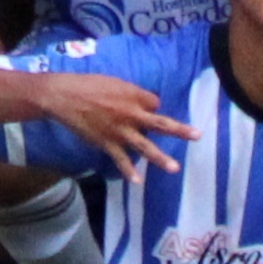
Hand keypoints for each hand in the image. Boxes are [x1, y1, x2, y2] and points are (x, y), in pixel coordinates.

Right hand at [10, 70, 195, 173]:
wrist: (64, 96)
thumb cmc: (87, 84)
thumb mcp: (113, 82)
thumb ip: (130, 93)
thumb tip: (144, 104)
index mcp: (133, 95)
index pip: (154, 104)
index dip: (151, 107)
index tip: (145, 109)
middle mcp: (131, 114)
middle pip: (160, 123)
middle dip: (180, 130)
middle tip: (197, 136)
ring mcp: (120, 131)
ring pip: (145, 147)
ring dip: (160, 159)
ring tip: (175, 168)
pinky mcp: (107, 143)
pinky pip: (120, 159)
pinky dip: (128, 171)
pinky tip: (136, 182)